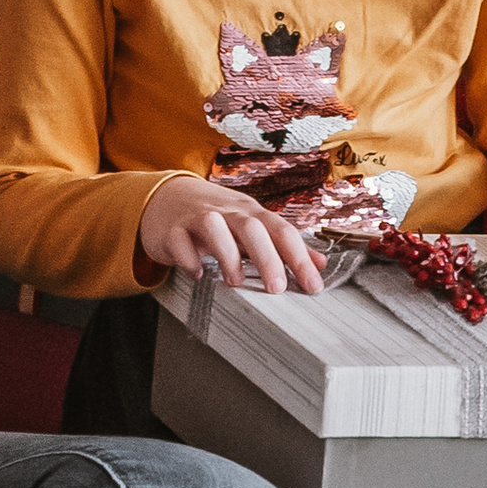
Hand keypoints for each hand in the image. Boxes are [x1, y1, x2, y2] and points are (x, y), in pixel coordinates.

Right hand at [139, 176, 325, 295]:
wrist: (166, 198)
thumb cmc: (216, 217)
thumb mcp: (251, 225)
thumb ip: (284, 245)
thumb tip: (320, 263)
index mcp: (250, 212)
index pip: (281, 229)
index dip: (299, 257)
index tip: (313, 287)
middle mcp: (226, 212)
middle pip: (251, 226)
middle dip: (267, 257)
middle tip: (277, 289)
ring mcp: (197, 217)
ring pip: (214, 225)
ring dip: (227, 254)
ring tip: (235, 282)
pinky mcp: (171, 229)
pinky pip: (179, 240)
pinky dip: (189, 259)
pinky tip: (198, 274)